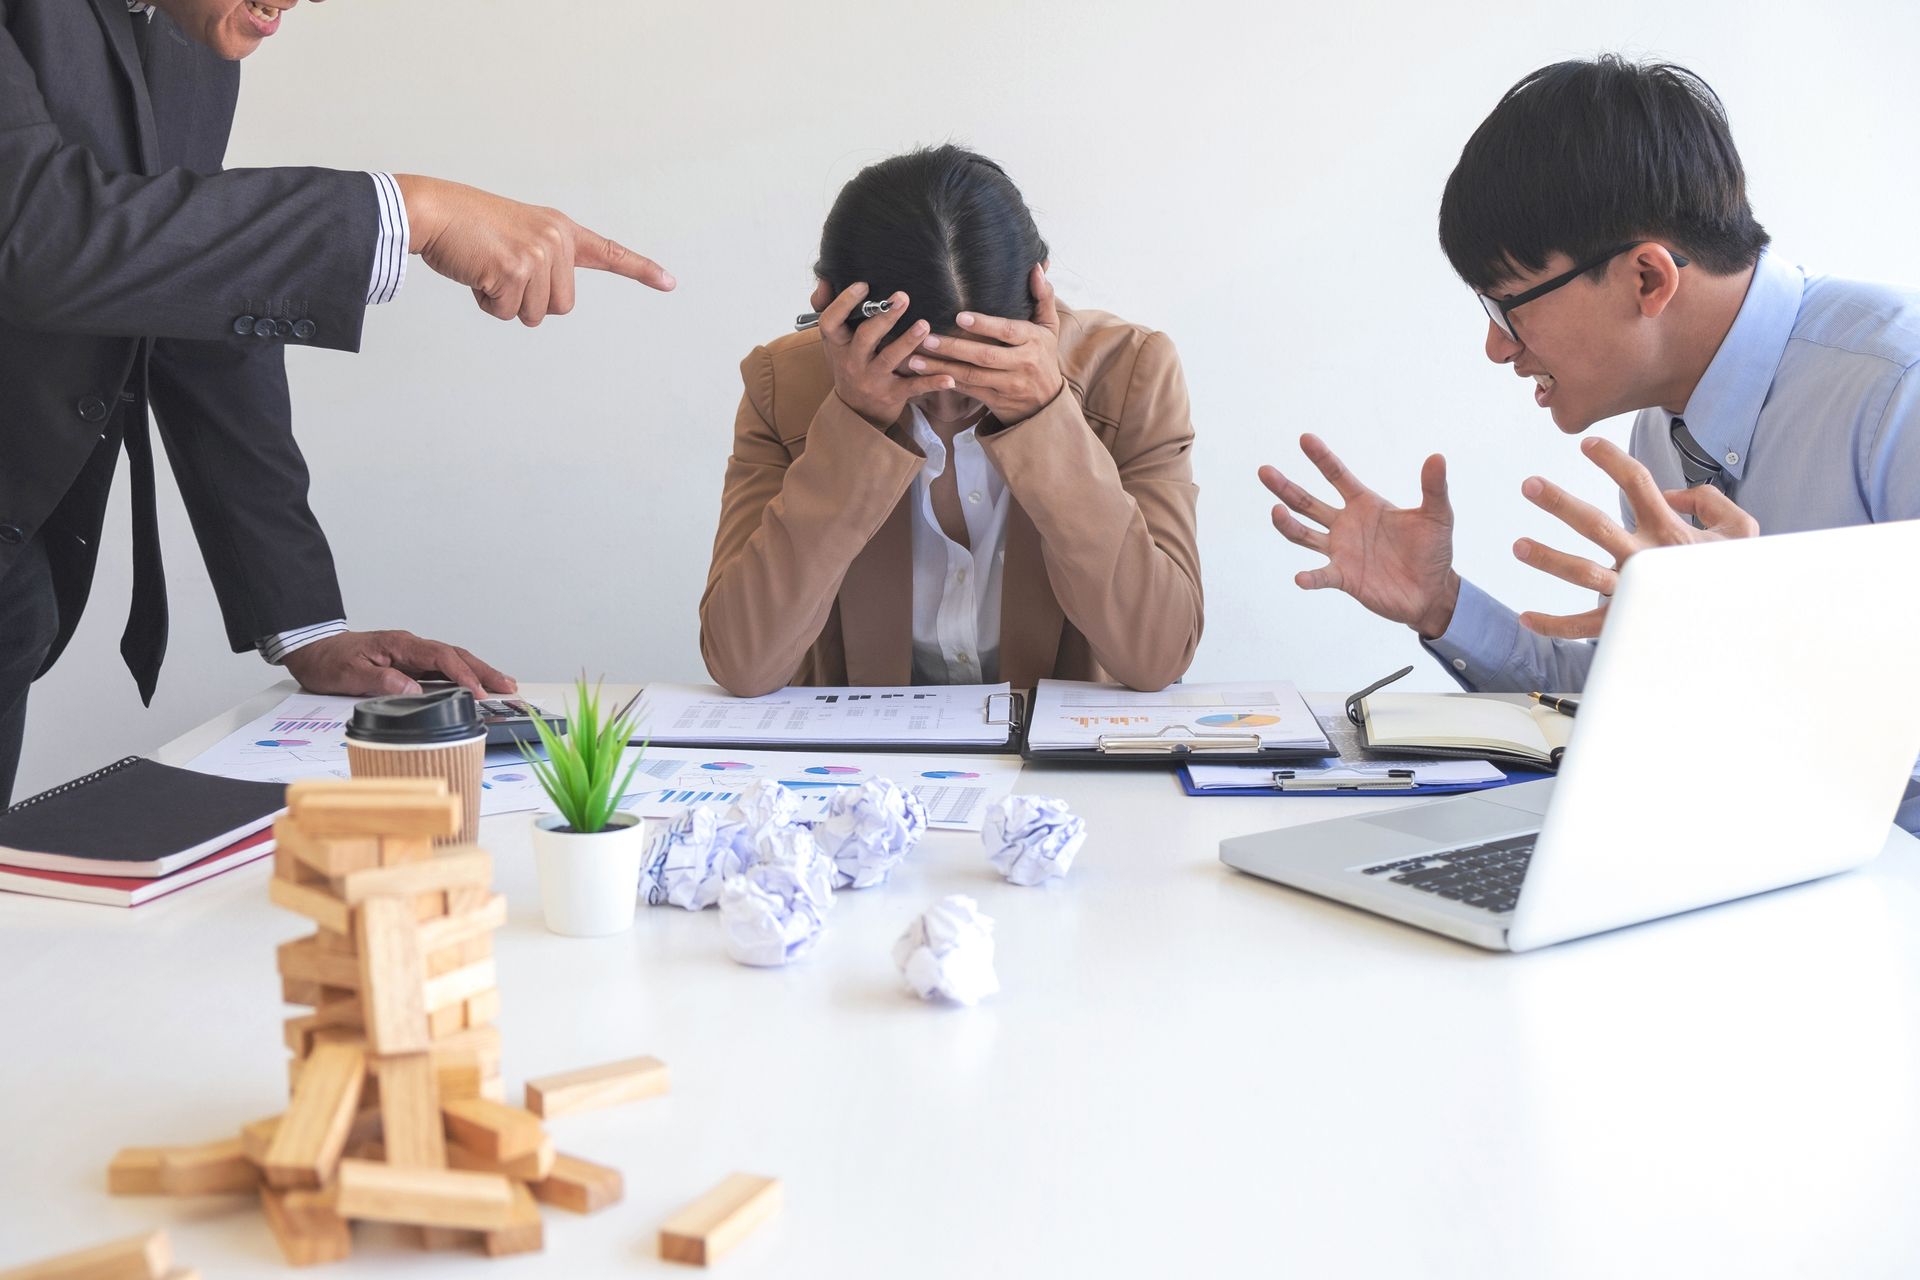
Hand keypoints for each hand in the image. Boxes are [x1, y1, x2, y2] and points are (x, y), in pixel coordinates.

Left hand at [281, 630, 515, 697]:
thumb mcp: (350, 674)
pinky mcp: (409, 664)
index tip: (477, 692)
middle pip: (456, 655)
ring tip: (502, 685)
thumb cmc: (329, 660)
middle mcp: (410, 646)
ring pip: (453, 661)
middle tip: (508, 686)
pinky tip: (473, 686)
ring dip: (478, 672)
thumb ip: (382, 681)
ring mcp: (411, 654)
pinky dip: (462, 676)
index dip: (462, 675)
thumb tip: (413, 691)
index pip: (440, 657)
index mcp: (400, 644)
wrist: (313, 648)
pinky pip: (442, 668)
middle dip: (484, 671)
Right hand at [393, 175, 673, 325]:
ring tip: (486, 267)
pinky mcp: (515, 271)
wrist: (432, 210)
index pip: (608, 253)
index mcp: (560, 230)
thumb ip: (544, 261)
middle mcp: (556, 240)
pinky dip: (485, 302)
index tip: (669, 282)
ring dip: (505, 302)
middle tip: (501, 269)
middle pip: (562, 307)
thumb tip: (551, 304)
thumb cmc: (468, 227)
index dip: (640, 270)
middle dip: (529, 301)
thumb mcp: (518, 235)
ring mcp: (538, 255)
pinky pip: (505, 313)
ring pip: (535, 315)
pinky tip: (475, 271)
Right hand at [811, 280, 954, 427]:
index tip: (863, 284)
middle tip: (903, 297)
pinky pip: (913, 387)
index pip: (831, 321)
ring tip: (924, 325)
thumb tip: (824, 279)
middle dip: (884, 317)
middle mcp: (852, 361)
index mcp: (837, 344)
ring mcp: (872, 379)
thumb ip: (830, 309)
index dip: (844, 302)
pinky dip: (932, 383)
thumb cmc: (849, 364)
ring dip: (907, 341)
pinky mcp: (892, 394)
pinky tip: (949, 378)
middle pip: (865, 337)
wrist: (857, 411)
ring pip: (889, 359)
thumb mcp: (835, 341)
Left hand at [905, 263, 1065, 425]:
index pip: (1008, 330)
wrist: (1048, 403)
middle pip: (985, 356)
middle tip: (926, 339)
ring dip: (941, 368)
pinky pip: (969, 391)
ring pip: (972, 376)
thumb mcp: (1049, 327)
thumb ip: (1043, 297)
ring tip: (915, 359)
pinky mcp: (997, 401)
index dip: (984, 324)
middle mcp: (1022, 363)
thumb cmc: (1044, 356)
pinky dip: (946, 383)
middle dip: (953, 348)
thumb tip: (1037, 267)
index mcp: (1034, 340)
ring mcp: (1009, 385)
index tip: (960, 316)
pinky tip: (925, 376)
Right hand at [1259, 435, 1460, 637]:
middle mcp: (1346, 524)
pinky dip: (1311, 577)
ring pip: (1304, 534)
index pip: (1337, 475)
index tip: (1305, 439)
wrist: (1432, 591)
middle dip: (1285, 487)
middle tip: (1264, 471)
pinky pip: (1322, 576)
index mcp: (1365, 504)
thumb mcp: (1438, 516)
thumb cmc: (1434, 551)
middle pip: (1307, 502)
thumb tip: (1437, 457)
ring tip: (1276, 512)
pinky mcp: (1344, 578)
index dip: (1321, 458)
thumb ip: (1434, 488)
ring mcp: (1341, 551)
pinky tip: (1301, 578)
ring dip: (1288, 525)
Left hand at [1513, 436, 1760, 637]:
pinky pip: (1585, 626)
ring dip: (1548, 559)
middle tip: (1529, 485)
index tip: (1587, 445)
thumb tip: (1669, 493)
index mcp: (1670, 531)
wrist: (1745, 625)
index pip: (1638, 483)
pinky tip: (1526, 618)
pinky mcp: (1625, 622)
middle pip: (1597, 524)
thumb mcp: (1739, 528)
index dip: (1612, 460)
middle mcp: (1646, 557)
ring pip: (1584, 573)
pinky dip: (1554, 625)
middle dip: (1561, 503)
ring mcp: (1632, 590)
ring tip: (1517, 546)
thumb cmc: (1735, 573)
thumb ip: (1707, 500)